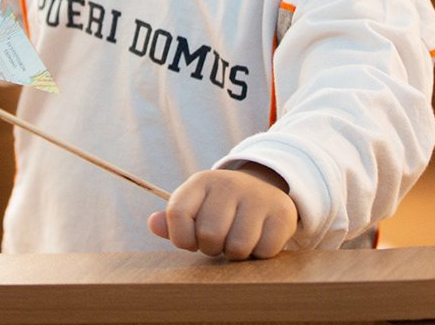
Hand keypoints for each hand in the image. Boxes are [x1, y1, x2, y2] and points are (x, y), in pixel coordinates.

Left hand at [148, 163, 297, 259]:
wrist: (263, 191)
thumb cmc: (221, 208)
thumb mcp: (196, 208)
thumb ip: (174, 220)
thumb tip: (152, 223)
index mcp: (201, 182)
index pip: (177, 214)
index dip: (182, 238)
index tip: (192, 240)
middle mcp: (229, 184)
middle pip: (209, 235)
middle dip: (214, 247)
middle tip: (221, 239)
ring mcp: (257, 196)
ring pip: (238, 246)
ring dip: (237, 253)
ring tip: (239, 239)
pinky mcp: (281, 212)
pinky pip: (264, 251)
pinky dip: (260, 253)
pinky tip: (259, 238)